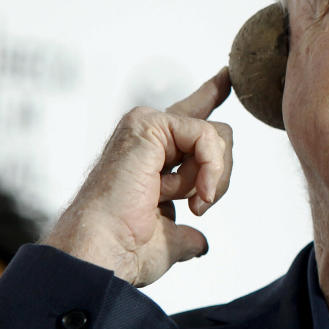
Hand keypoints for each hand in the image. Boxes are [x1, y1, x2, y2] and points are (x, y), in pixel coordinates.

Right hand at [43, 68, 234, 285]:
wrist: (103, 253)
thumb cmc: (125, 250)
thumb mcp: (169, 239)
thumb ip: (186, 234)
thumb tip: (200, 244)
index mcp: (153, 157)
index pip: (189, 119)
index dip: (210, 94)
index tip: (226, 75)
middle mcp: (148, 136)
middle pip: (218, 134)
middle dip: (221, 176)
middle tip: (199, 207)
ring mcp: (145, 126)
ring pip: (216, 135)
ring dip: (214, 177)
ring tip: (191, 204)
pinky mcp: (146, 124)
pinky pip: (205, 135)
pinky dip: (210, 168)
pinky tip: (197, 196)